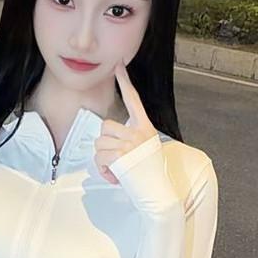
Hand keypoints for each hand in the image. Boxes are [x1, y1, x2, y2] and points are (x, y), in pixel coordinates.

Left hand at [94, 61, 158, 184]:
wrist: (158, 193)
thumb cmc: (151, 174)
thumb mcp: (146, 150)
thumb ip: (132, 139)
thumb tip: (111, 139)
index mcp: (145, 127)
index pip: (133, 99)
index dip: (125, 81)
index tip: (119, 65)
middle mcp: (138, 132)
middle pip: (105, 126)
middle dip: (104, 144)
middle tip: (115, 160)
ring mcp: (129, 143)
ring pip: (99, 143)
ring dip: (102, 160)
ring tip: (117, 170)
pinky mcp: (120, 155)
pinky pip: (99, 158)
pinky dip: (103, 171)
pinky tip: (116, 177)